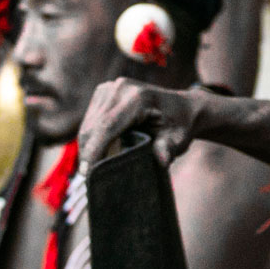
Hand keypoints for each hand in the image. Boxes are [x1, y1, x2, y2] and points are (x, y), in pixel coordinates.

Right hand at [77, 78, 201, 171]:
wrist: (182, 107)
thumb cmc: (180, 125)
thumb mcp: (178, 139)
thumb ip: (168, 149)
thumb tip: (162, 162)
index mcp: (138, 97)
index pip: (107, 126)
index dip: (94, 151)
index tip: (87, 175)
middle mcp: (120, 88)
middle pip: (93, 127)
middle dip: (88, 154)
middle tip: (91, 180)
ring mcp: (109, 88)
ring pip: (87, 125)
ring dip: (88, 148)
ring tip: (96, 169)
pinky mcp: (103, 93)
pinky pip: (89, 121)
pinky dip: (92, 140)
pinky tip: (100, 154)